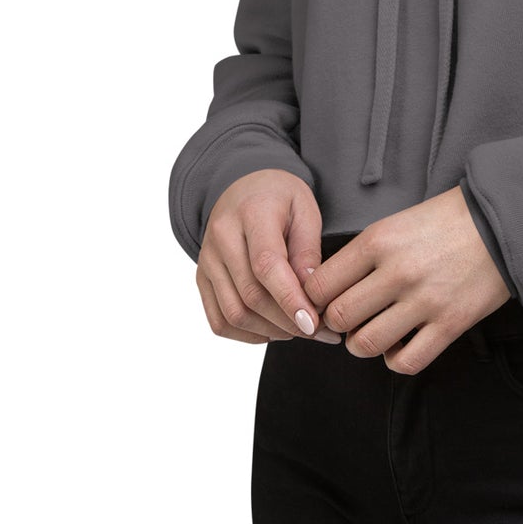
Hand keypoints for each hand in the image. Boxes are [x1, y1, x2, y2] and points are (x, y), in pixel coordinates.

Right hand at [195, 168, 343, 345]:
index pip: (266, 264)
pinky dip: (248, 335)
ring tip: (300, 329)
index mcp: (252, 212)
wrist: (244, 189)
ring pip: (234, 314)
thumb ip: (308, 249)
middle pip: (251, 295)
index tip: (314, 323)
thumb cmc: (281, 199)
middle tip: (320, 330)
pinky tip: (274, 329)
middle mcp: (222, 237)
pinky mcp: (202, 279)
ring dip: (271, 332)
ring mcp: (207, 260)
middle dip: (288, 322)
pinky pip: (219, 321)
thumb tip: (311, 293)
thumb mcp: (306, 209)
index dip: (290, 299)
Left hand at [299, 185, 512, 373]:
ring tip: (371, 333)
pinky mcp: (450, 324)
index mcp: (378, 241)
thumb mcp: (396, 223)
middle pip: (338, 317)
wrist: (502, 223)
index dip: (314, 299)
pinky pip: (407, 362)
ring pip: (365, 344)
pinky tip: (400, 346)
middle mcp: (397, 272)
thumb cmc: (446, 220)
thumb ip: (363, 253)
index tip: (322, 302)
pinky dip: (395, 360)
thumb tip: (328, 287)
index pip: (320, 285)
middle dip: (335, 324)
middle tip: (346, 320)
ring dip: (361, 345)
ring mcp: (424, 301)